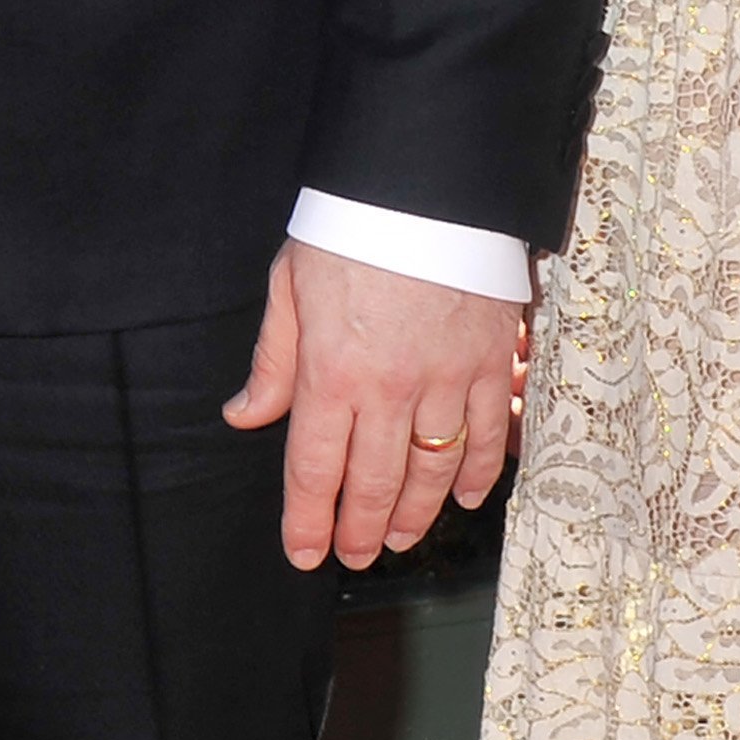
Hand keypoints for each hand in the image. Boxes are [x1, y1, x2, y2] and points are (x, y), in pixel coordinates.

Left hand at [224, 242, 525, 564]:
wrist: (425, 184)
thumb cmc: (349, 229)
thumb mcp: (290, 285)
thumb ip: (273, 360)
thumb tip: (246, 415)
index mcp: (331, 372)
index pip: (315, 469)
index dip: (308, 521)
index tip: (304, 553)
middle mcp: (389, 389)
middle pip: (375, 483)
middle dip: (361, 530)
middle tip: (354, 555)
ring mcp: (447, 379)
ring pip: (433, 470)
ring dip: (417, 514)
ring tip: (401, 539)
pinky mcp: (493, 363)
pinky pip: (489, 435)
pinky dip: (478, 473)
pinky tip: (463, 495)